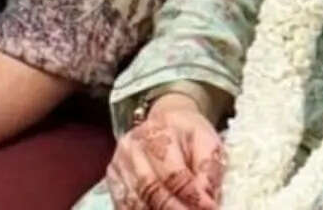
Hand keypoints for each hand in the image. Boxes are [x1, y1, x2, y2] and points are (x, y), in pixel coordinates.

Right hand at [107, 94, 221, 209]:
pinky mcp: (113, 177)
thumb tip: (207, 199)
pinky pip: (124, 203)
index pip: (174, 174)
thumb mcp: (207, 142)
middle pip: (152, 191)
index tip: (209, 208)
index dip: (192, 197)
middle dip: (176, 209)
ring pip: (136, 201)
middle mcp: (133, 147)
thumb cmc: (187, 135)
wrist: (166, 121)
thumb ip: (208, 170)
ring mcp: (120, 163)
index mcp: (158, 133)